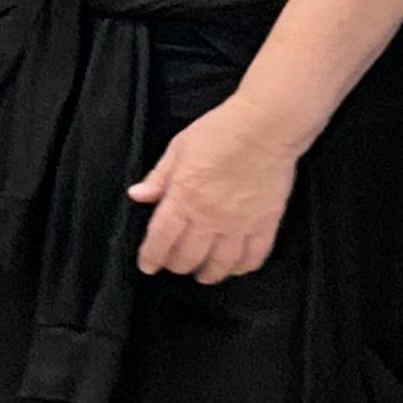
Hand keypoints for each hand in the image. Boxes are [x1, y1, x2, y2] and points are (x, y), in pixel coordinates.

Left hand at [129, 95, 299, 282]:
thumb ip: (159, 177)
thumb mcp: (178, 148)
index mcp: (183, 198)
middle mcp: (209, 218)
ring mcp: (239, 224)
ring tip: (203, 275)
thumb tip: (137, 196)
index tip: (147, 266)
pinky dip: (243, 267)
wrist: (265, 127)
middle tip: (175, 264)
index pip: (161, 239)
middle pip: (188, 256)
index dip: (151, 257)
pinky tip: (236, 267)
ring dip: (209, 273)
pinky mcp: (266, 223)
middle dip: (177, 265)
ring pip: (221, 264)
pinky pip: (254, 256)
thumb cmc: (219, 132)